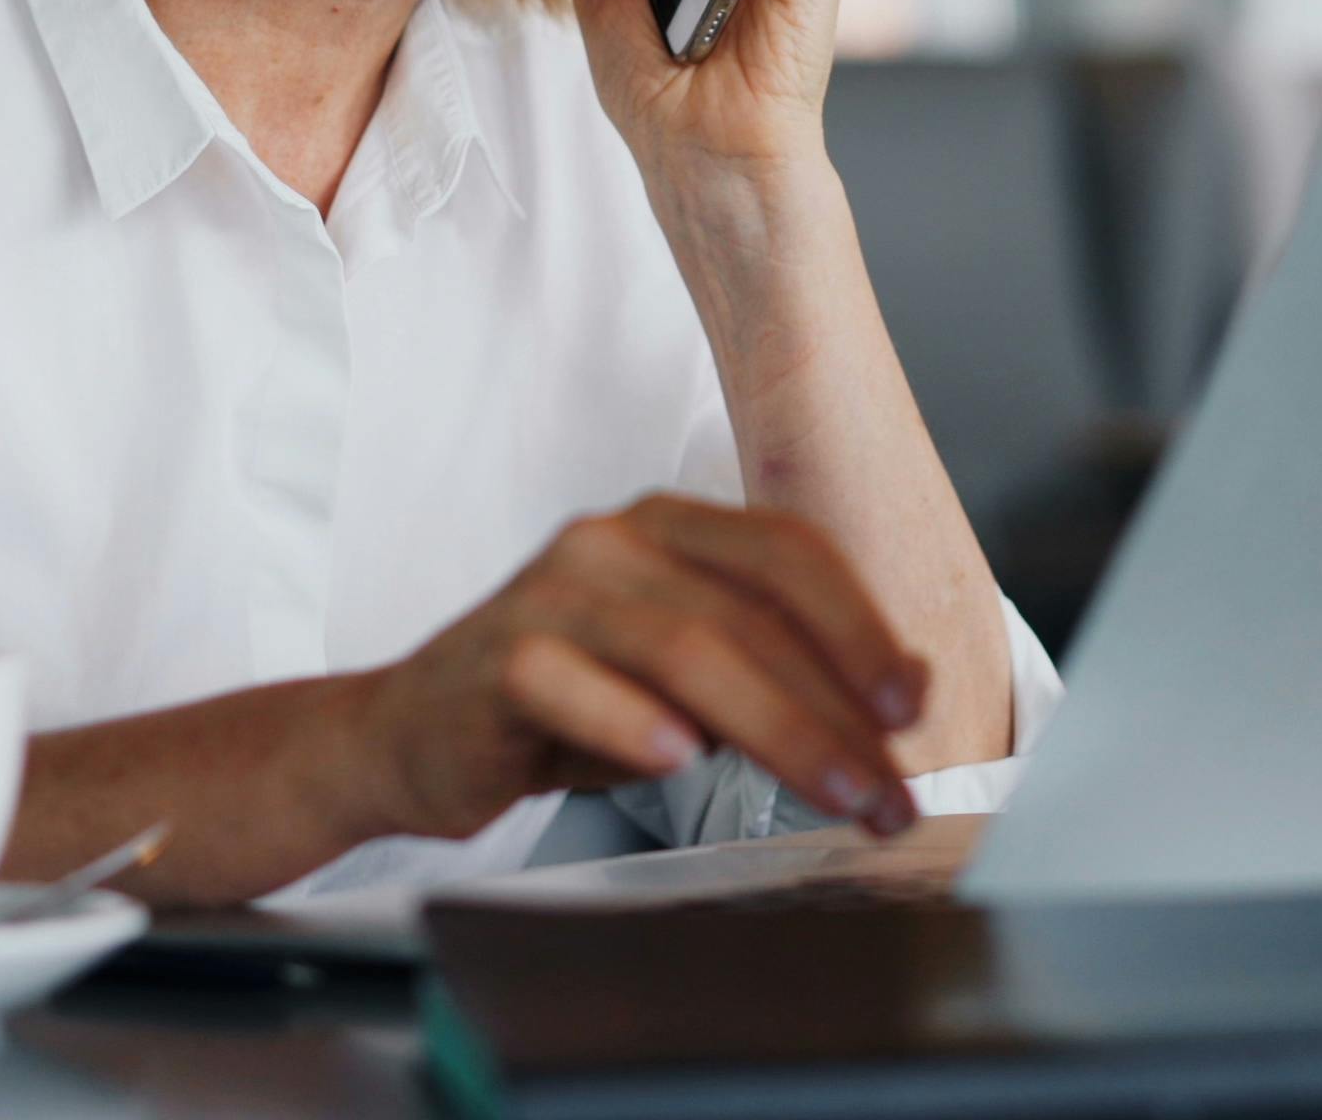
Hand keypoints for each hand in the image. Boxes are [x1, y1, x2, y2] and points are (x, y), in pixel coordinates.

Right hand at [346, 492, 928, 843]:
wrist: (408, 738)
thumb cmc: (563, 707)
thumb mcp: (684, 684)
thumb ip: (777, 670)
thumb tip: (909, 692)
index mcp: (669, 527)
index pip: (788, 555)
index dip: (861, 628)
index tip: (912, 707)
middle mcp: (611, 542)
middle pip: (748, 615)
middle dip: (835, 710)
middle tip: (890, 791)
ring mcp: (548, 593)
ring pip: (681, 647)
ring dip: (774, 727)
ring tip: (832, 794)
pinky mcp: (491, 658)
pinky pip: (566, 680)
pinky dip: (626, 720)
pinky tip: (676, 762)